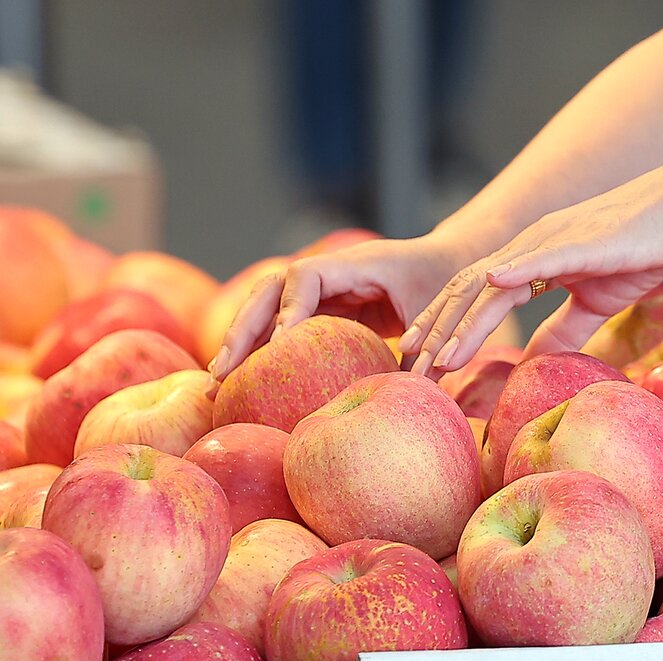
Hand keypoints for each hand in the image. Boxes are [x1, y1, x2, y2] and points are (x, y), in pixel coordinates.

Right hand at [208, 233, 467, 386]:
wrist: (445, 263)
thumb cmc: (443, 285)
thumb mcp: (436, 315)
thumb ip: (421, 349)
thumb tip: (408, 396)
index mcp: (354, 265)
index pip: (306, 278)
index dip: (289, 310)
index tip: (278, 347)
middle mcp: (328, 274)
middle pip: (269, 292)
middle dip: (243, 329)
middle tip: (223, 371)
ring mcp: (318, 290)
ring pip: (266, 309)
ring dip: (241, 342)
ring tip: (217, 383)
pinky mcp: (319, 309)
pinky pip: (281, 327)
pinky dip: (260, 350)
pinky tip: (243, 383)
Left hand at [398, 167, 662, 376]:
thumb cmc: (645, 250)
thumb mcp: (596, 302)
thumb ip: (565, 330)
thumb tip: (536, 363)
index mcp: (530, 259)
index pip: (473, 296)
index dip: (444, 327)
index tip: (421, 361)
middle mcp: (530, 246)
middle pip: (468, 290)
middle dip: (436, 329)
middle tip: (409, 366)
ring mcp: (552, 240)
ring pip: (494, 282)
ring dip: (462, 322)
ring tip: (439, 357)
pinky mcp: (582, 241)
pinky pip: (541, 258)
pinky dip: (514, 271)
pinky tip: (490, 285)